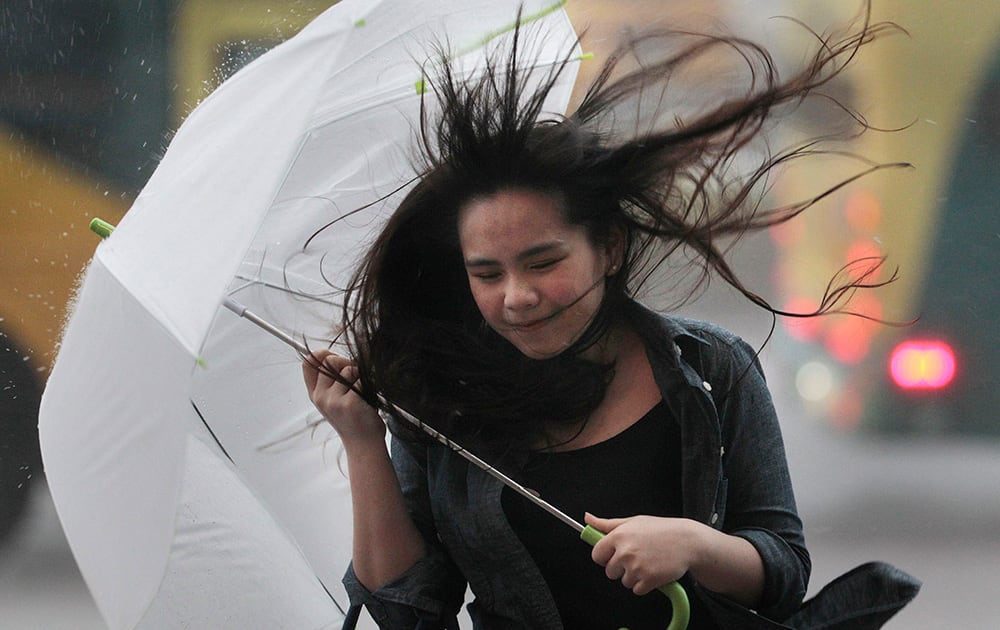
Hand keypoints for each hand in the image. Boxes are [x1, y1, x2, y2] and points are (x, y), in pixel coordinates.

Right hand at [302, 350, 384, 444]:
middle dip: (346, 362)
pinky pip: (361, 380)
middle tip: (355, 378)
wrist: (364, 444)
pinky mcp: (348, 403)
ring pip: (348, 368)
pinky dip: (368, 386)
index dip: (323, 354)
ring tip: (362, 392)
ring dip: (359, 375)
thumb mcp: (336, 399)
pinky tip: (367, 401)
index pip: (309, 362)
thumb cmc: (355, 418)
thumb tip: (331, 354)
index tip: (338, 361)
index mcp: (316, 394)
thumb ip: (331, 379)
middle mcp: (320, 397)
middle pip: (330, 359)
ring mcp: (333, 400)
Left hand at [585, 512, 703, 595]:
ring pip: (624, 581)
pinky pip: (637, 590)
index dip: (605, 556)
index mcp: (618, 536)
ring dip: (634, 576)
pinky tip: (654, 571)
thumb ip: (607, 524)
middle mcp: (625, 552)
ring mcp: (636, 567)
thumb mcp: (633, 521)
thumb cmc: (660, 530)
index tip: (614, 555)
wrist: (687, 541)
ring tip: (648, 561)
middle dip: (621, 567)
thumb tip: (587, 519)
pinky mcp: (648, 580)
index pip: (597, 555)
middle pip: (609, 571)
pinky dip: (645, 584)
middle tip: (638, 556)